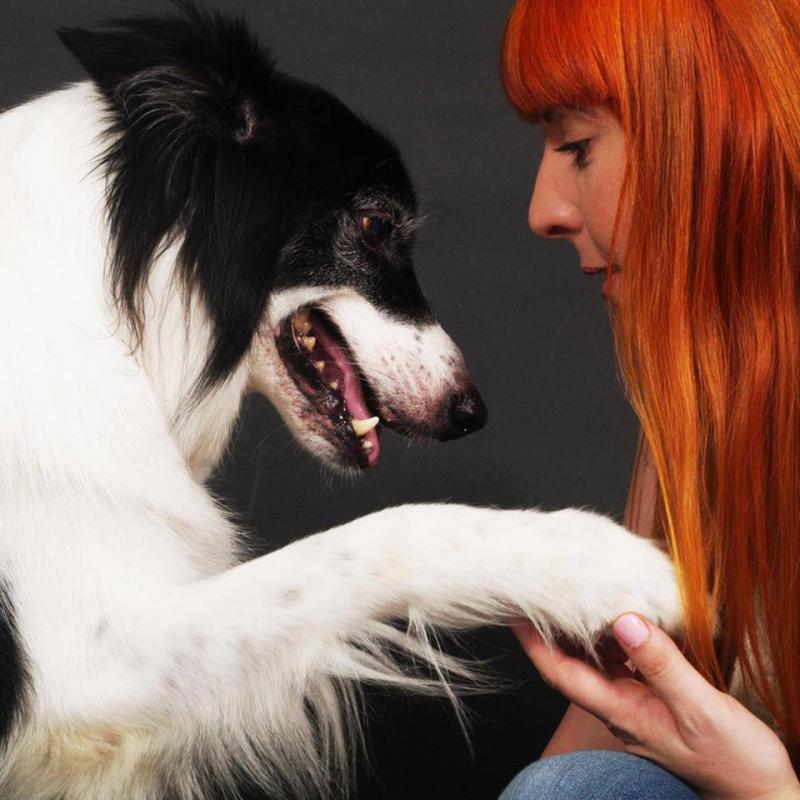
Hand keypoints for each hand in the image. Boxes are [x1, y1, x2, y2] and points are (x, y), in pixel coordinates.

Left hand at [514, 614, 799, 799]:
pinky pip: (627, 660)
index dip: (533, 642)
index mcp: (621, 711)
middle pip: (573, 661)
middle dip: (551, 626)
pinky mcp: (657, 696)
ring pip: (599, 657)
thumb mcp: (701, 709)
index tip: (514, 610)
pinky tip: (626, 613)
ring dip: (586, 625)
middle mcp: (621, 705)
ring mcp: (638, 701)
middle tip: (541, 587)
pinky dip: (620, 634)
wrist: (762, 792)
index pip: (560, 673)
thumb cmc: (733, 761)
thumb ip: (663, 665)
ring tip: (575, 590)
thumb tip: (624, 620)